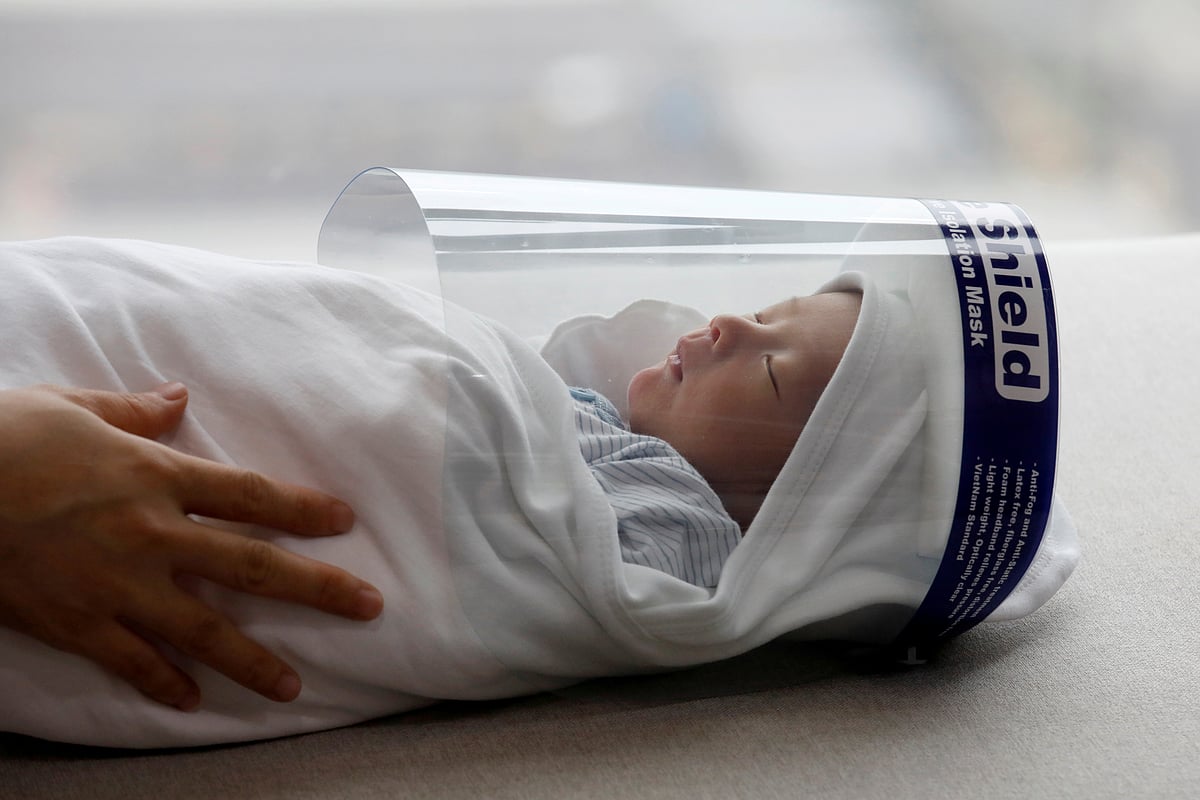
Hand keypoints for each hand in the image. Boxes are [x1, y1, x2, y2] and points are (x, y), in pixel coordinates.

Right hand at [0, 383, 382, 710]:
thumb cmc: (1, 438)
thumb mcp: (72, 407)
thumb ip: (134, 411)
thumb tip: (178, 397)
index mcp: (155, 474)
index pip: (252, 495)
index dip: (305, 509)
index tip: (346, 523)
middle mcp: (150, 533)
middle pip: (252, 564)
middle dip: (318, 587)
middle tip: (368, 606)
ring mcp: (115, 584)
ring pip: (203, 630)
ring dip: (254, 660)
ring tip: (293, 686)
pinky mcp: (75, 623)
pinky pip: (131, 662)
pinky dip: (163, 684)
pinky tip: (192, 701)